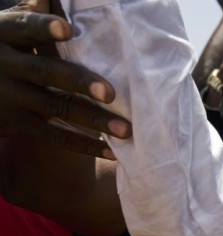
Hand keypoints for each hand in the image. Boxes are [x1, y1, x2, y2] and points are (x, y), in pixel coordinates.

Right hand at [0, 0, 130, 157]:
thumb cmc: (1, 48)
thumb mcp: (4, 26)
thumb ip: (29, 12)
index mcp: (5, 34)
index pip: (23, 28)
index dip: (43, 28)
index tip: (66, 30)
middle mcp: (6, 65)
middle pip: (46, 72)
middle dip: (79, 82)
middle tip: (110, 93)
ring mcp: (11, 97)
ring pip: (56, 107)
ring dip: (93, 120)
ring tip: (126, 129)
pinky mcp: (17, 123)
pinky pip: (55, 136)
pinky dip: (85, 145)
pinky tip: (113, 151)